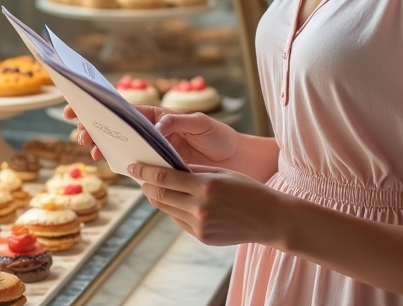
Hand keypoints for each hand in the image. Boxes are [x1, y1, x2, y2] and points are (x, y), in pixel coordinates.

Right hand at [65, 105, 243, 168]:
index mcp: (159, 116)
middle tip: (80, 135)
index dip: (101, 107)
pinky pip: (136, 166)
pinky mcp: (159, 170)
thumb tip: (155, 127)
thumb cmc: (220, 138)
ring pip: (122, 147)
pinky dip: (121, 165)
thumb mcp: (202, 124)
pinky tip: (110, 165)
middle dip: (95, 129)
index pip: (126, 110)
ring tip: (91, 152)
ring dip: (103, 148)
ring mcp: (154, 152)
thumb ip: (177, 122)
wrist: (237, 163)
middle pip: (117, 129)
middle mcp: (153, 133)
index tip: (78, 107)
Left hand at [128, 161, 282, 246]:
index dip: (145, 171)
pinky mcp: (202, 237)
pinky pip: (179, 221)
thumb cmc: (248, 190)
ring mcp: (200, 225)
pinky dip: (175, 209)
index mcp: (205, 186)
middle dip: (147, 185)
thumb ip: (194, 171)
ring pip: (167, 210)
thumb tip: (169, 167)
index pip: (164, 178)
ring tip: (158, 187)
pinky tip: (179, 201)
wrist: (270, 219)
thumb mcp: (222, 173)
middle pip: (160, 196)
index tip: (133, 166)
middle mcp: (200, 208)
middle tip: (141, 176)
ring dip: (159, 197)